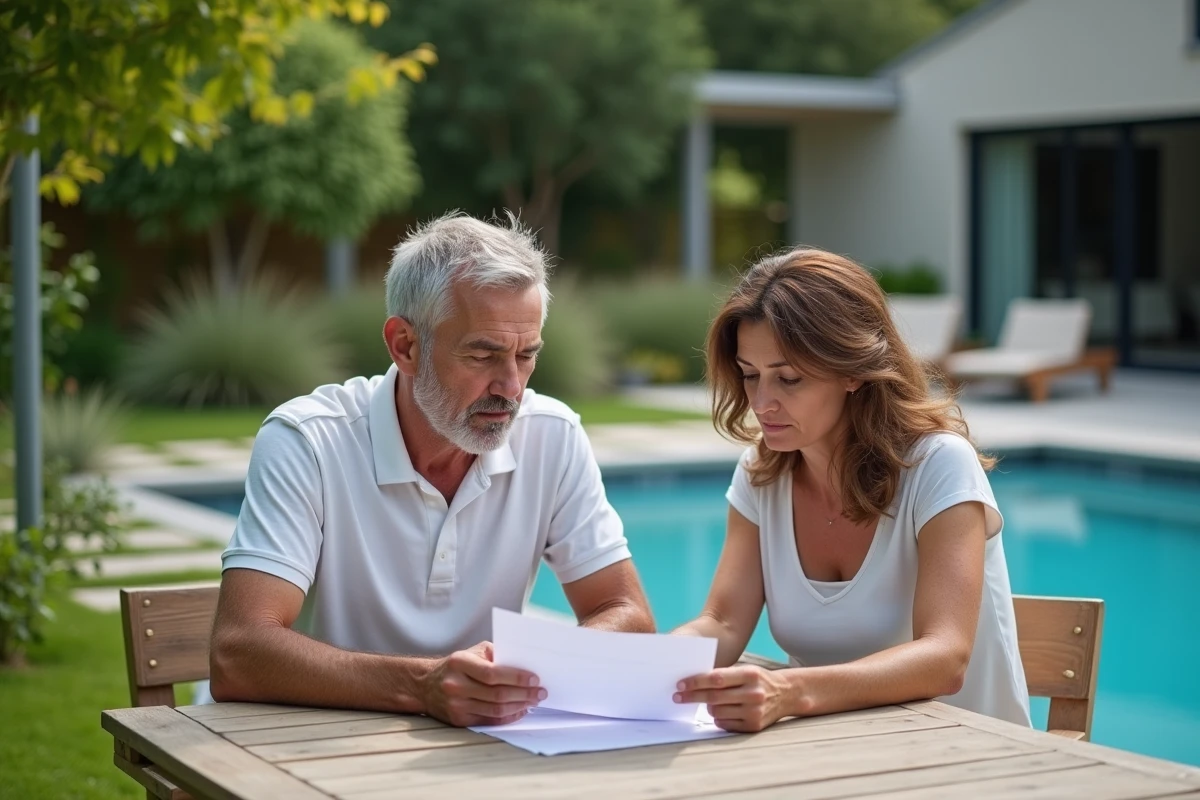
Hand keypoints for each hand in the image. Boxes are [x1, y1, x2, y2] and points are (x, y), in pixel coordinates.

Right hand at [419, 642, 545, 726]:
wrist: (425, 685)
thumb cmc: (456, 665)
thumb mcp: (473, 651)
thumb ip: (497, 655)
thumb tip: (525, 664)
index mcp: (460, 663)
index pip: (492, 673)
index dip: (516, 678)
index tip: (535, 679)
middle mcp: (456, 685)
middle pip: (497, 694)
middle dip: (524, 694)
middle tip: (541, 692)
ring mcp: (456, 705)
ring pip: (495, 710)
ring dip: (519, 706)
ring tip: (533, 701)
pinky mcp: (459, 720)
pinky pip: (489, 721)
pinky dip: (508, 717)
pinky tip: (519, 710)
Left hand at [673, 665, 792, 731]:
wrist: (786, 694)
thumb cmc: (758, 680)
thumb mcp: (745, 670)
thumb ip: (723, 675)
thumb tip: (692, 681)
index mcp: (750, 674)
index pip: (716, 678)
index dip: (695, 681)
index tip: (680, 684)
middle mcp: (753, 693)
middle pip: (714, 697)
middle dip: (692, 696)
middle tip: (677, 696)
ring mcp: (754, 711)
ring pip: (717, 712)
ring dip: (707, 707)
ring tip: (708, 702)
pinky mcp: (754, 726)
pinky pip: (725, 724)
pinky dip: (718, 718)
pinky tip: (722, 711)